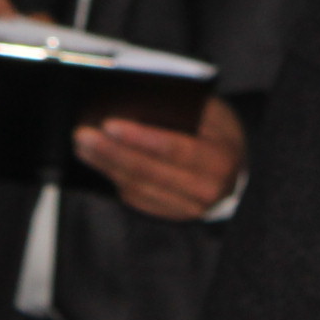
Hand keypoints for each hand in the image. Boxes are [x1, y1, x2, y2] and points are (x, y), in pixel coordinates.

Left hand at [72, 95, 246, 220]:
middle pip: (149, 171)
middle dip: (111, 152)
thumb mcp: (213, 112)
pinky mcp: (175, 215)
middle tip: (82, 134)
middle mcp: (208, 189)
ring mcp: (191, 208)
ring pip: (138, 187)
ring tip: (82, 145)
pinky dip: (115, 179)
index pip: (175, 148)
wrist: (238, 165)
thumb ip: (185, 109)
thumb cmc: (219, 130)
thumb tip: (137, 104)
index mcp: (221, 158)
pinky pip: (139, 199)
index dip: (140, 137)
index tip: (108, 123)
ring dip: (106, 165)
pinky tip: (98, 162)